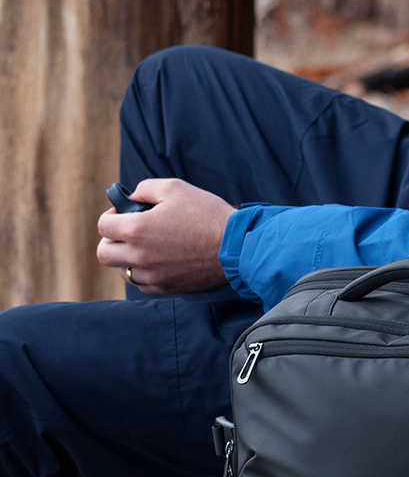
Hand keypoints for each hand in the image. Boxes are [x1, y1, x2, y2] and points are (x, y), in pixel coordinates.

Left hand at [97, 179, 236, 293]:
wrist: (237, 248)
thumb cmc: (208, 215)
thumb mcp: (175, 188)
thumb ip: (145, 189)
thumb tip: (132, 198)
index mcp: (137, 229)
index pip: (103, 226)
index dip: (111, 216)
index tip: (124, 214)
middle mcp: (140, 256)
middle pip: (104, 254)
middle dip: (111, 240)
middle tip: (128, 234)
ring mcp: (153, 276)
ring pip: (123, 272)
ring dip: (128, 259)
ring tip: (146, 249)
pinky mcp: (168, 288)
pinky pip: (143, 285)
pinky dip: (145, 274)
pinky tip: (160, 262)